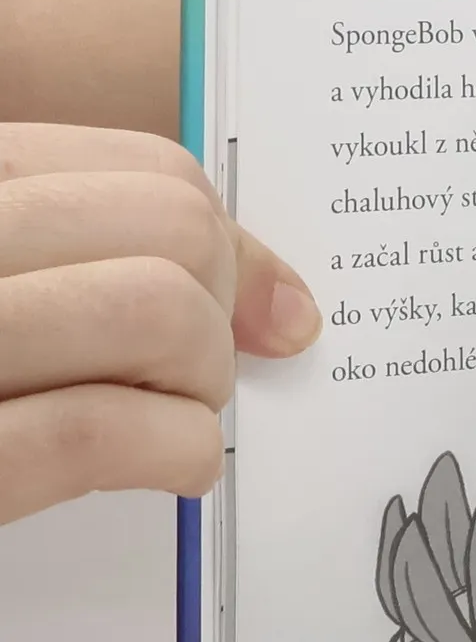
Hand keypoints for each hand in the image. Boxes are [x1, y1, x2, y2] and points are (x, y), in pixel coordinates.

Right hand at [0, 123, 318, 524]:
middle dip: (220, 316)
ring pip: (157, 313)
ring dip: (200, 385)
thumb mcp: (15, 284)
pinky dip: (172, 451)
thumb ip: (111, 267)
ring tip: (164, 420)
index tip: (250, 311)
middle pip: (174, 232)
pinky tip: (168, 468)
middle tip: (185, 377)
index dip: (234, 249)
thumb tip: (284, 308)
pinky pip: (98, 431)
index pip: (152, 173)